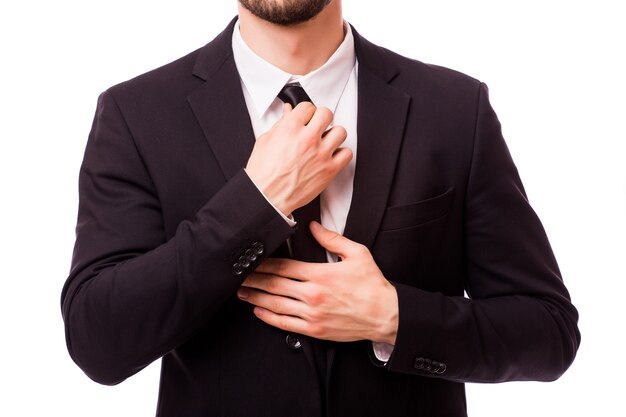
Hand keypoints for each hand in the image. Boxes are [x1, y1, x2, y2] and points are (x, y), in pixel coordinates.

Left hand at [237, 221, 398, 343]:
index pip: (284, 267)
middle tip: (239, 277)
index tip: (253, 262)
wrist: (386, 315)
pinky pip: (286, 324)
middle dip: (254, 280)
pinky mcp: (315, 329)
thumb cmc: (372, 285)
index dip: (264, 264)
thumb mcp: (357, 254)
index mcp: (320, 274)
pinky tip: (259, 312)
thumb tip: (313, 226)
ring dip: (256, 298)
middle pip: (275, 285)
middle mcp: (313, 295)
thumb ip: (332, 239)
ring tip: (242, 293)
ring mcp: (312, 314)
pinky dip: (270, 318)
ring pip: (276, 305)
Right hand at [245, 103, 352, 215]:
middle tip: (316, 127)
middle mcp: (308, 139)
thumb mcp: (266, 141)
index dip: (306, 112)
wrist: (266, 196)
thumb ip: (280, 124)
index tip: (306, 118)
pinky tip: (331, 156)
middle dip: (321, 119)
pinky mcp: (329, 170)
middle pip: (326, 114)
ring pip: (340, 132)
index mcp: (290, 129)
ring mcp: (321, 154)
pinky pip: (347, 154)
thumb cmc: (263, 173)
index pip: (308, 106)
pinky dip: (341, 153)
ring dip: (333, 135)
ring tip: (325, 142)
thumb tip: (288, 112)